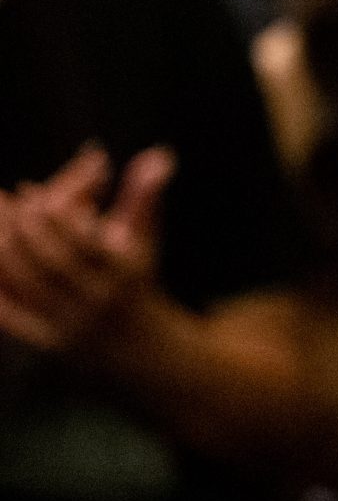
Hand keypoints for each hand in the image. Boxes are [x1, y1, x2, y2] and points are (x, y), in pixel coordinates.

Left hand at [0, 145, 176, 352]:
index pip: (80, 240)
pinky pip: (9, 314)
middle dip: (18, 227)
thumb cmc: (136, 278)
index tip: (25, 188)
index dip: (50, 214)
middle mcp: (96, 299)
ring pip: (25, 285)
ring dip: (1, 253)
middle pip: (49, 261)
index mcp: (121, 272)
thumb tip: (159, 154)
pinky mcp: (46, 340)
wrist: (140, 346)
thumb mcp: (144, 239)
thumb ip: (144, 196)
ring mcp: (69, 323)